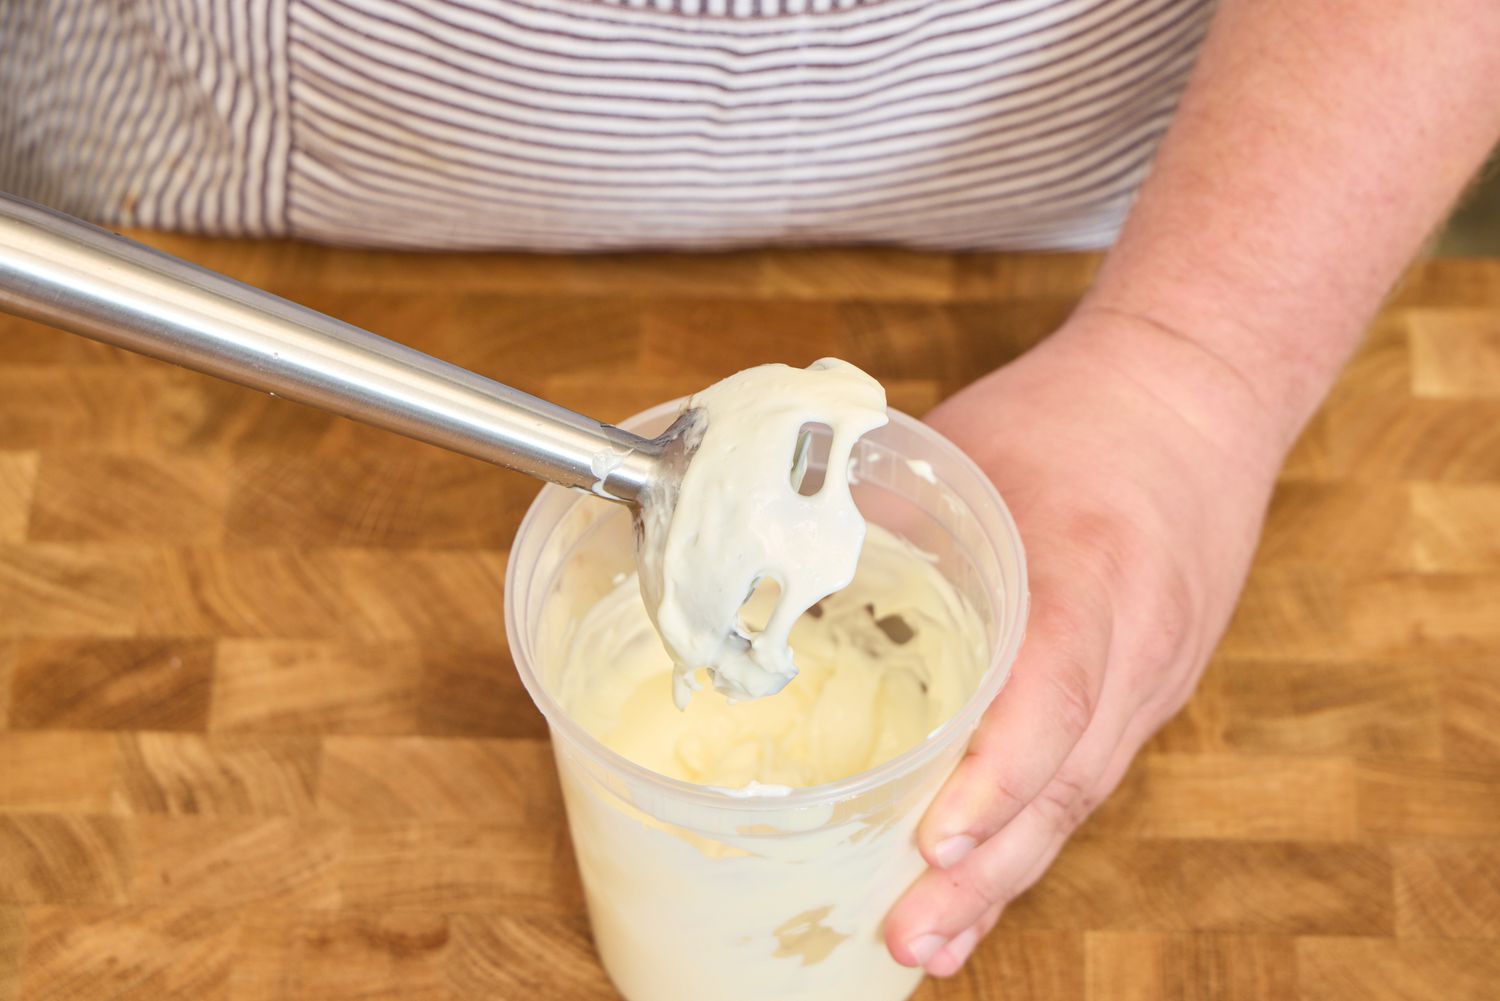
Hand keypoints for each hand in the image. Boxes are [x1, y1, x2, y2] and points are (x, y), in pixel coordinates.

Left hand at [884, 310, 1288, 975]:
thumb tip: (769, 570)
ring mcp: (1148, 678)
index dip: (997, 777)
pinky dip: (1027, 836)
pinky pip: (1084, 777)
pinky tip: (977, 885)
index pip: (1054, 695)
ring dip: (1003, 877)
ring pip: (1075, 797)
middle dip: (985, 871)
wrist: (1197, 395)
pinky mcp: (1143, 692)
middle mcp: (1132, 644)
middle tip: (904, 936)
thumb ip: (884, 514)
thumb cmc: (1076, 415)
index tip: (934, 841)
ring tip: (925, 943)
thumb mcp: (972, 446)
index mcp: (1088, 569)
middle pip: (1065, 780)